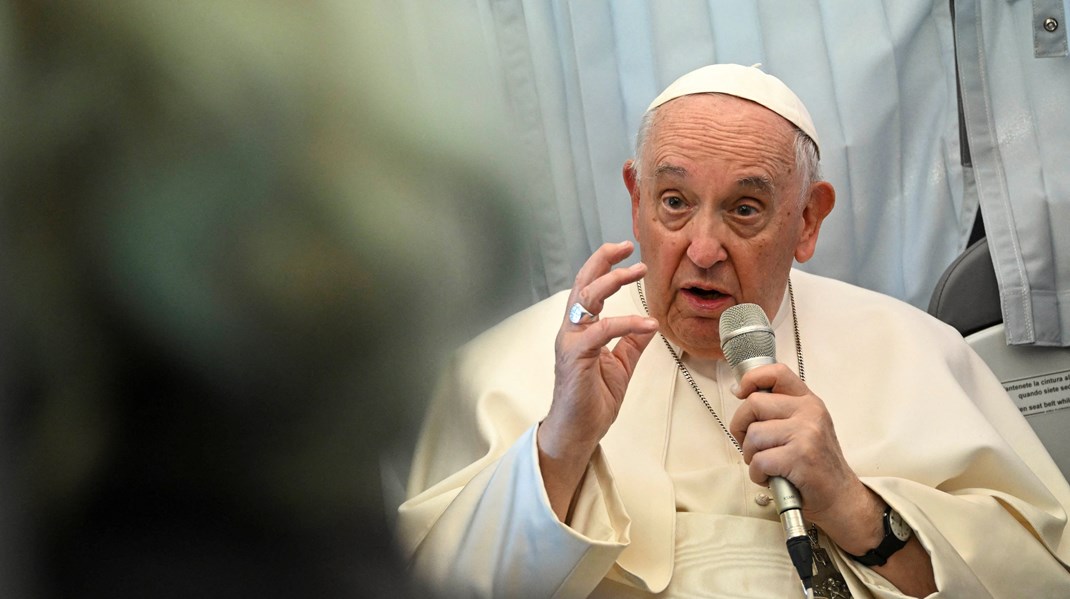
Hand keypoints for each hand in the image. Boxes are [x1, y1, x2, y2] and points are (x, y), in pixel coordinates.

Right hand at [537, 241, 658, 519]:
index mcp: (581, 329)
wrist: (578, 432)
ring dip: (612, 281)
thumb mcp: (620, 366)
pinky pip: (600, 331)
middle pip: (583, 283)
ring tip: (637, 272)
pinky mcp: (575, 356)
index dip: (605, 266)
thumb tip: (648, 324)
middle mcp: (572, 330)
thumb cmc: (592, 401)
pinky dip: (626, 323)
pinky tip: (648, 323)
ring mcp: (570, 341)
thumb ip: (631, 343)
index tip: (628, 253)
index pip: (590, 288)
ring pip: (586, 298)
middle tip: (626, 246)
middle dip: (603, 260)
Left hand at [728, 363, 881, 550]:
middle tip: (750, 446)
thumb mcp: (804, 428)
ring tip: (766, 466)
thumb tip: (739, 391)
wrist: (841, 498)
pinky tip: (771, 478)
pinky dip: (758, 474)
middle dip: (740, 427)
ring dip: (751, 456)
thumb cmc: (815, 465)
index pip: (777, 373)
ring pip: (753, 435)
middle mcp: (809, 413)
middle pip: (753, 404)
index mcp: (808, 402)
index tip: (740, 392)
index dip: (752, 378)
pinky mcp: (800, 457)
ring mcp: (806, 434)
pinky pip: (759, 461)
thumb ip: (779, 410)